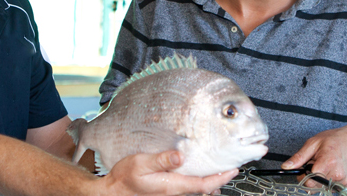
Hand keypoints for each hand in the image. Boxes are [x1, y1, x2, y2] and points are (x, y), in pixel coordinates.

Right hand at [98, 151, 237, 195]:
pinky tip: (198, 172)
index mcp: (172, 186)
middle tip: (231, 166)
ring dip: (210, 181)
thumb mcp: (141, 164)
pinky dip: (199, 182)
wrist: (112, 193)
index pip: (204, 184)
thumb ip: (161, 160)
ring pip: (197, 190)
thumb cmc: (125, 179)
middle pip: (204, 189)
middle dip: (219, 179)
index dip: (221, 178)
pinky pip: (188, 188)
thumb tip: (180, 155)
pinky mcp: (167, 192)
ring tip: (219, 168)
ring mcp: (171, 194)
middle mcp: (175, 192)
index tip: (233, 170)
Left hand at [281, 124, 346, 187]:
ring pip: (323, 187)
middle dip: (312, 176)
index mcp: (328, 162)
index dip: (303, 176)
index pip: (309, 181)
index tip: (305, 168)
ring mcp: (344, 180)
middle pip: (316, 185)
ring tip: (326, 164)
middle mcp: (337, 174)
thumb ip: (299, 157)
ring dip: (321, 178)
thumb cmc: (333, 139)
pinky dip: (329, 180)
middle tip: (317, 163)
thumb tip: (286, 167)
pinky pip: (332, 187)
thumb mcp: (313, 143)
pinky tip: (332, 169)